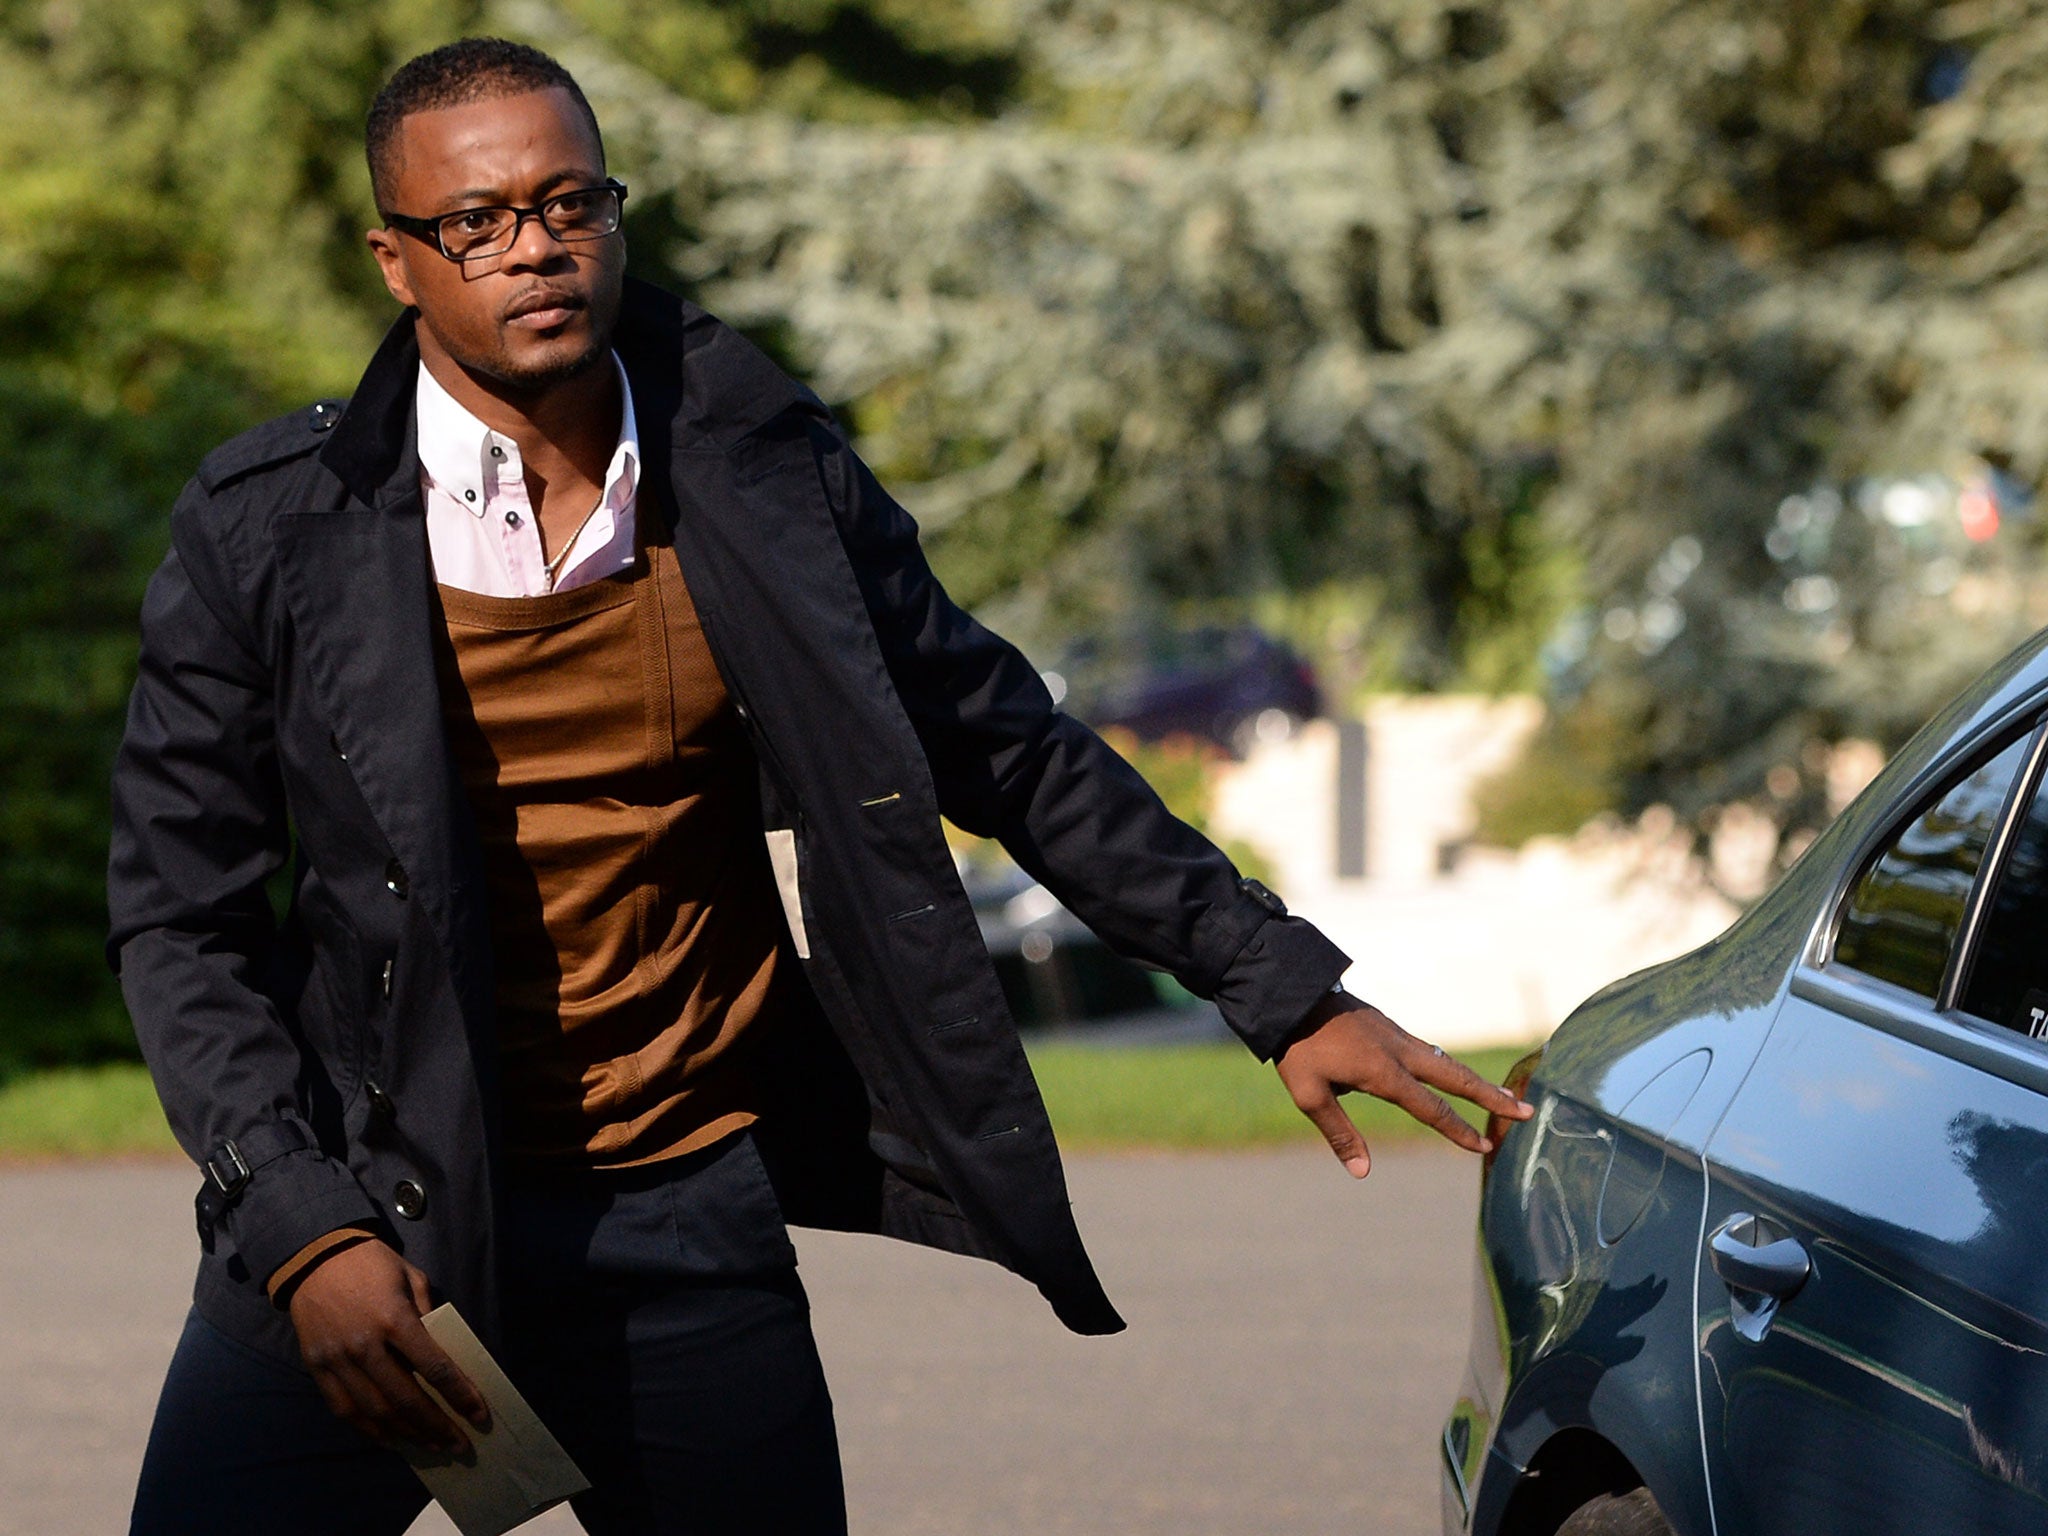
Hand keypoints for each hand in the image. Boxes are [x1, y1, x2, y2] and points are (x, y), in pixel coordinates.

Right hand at [287, 1238, 490, 1454]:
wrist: (315, 1256)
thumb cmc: (371, 1263)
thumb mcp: (411, 1277)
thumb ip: (428, 1314)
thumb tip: (443, 1352)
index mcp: (395, 1319)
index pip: (435, 1368)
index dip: (460, 1395)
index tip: (479, 1415)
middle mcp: (365, 1346)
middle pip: (406, 1399)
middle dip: (436, 1426)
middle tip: (458, 1444)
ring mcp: (338, 1360)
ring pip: (375, 1411)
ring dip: (407, 1434)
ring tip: (430, 1446)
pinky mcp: (317, 1368)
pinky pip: (344, 1409)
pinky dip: (369, 1430)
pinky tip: (390, 1439)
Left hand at [1274, 991, 1533, 1177]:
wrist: (1290, 993)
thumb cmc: (1297, 1046)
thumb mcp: (1309, 1094)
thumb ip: (1339, 1132)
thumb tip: (1363, 1172)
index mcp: (1384, 1072)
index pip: (1431, 1108)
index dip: (1459, 1131)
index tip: (1486, 1147)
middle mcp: (1399, 1052)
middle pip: (1456, 1077)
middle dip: (1491, 1097)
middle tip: (1526, 1110)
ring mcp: (1396, 1035)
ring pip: (1446, 1059)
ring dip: (1474, 1079)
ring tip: (1500, 1094)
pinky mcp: (1387, 1025)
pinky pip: (1427, 1049)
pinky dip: (1449, 1063)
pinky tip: (1449, 1071)